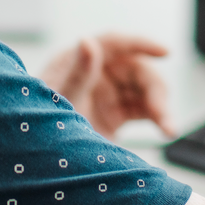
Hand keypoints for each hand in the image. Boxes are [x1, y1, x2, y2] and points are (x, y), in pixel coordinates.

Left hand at [41, 34, 174, 138]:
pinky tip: (167, 130)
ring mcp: (106, 93)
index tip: (165, 52)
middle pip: (136, 70)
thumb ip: (76, 74)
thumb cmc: (37, 128)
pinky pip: (144, 110)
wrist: (35, 165)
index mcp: (76, 60)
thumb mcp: (59, 101)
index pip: (113, 44)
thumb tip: (87, 39)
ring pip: (144, 90)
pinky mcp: (115, 115)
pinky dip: (158, 118)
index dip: (141, 44)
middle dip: (155, 90)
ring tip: (169, 129)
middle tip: (162, 114)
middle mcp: (95, 73)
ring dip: (161, 107)